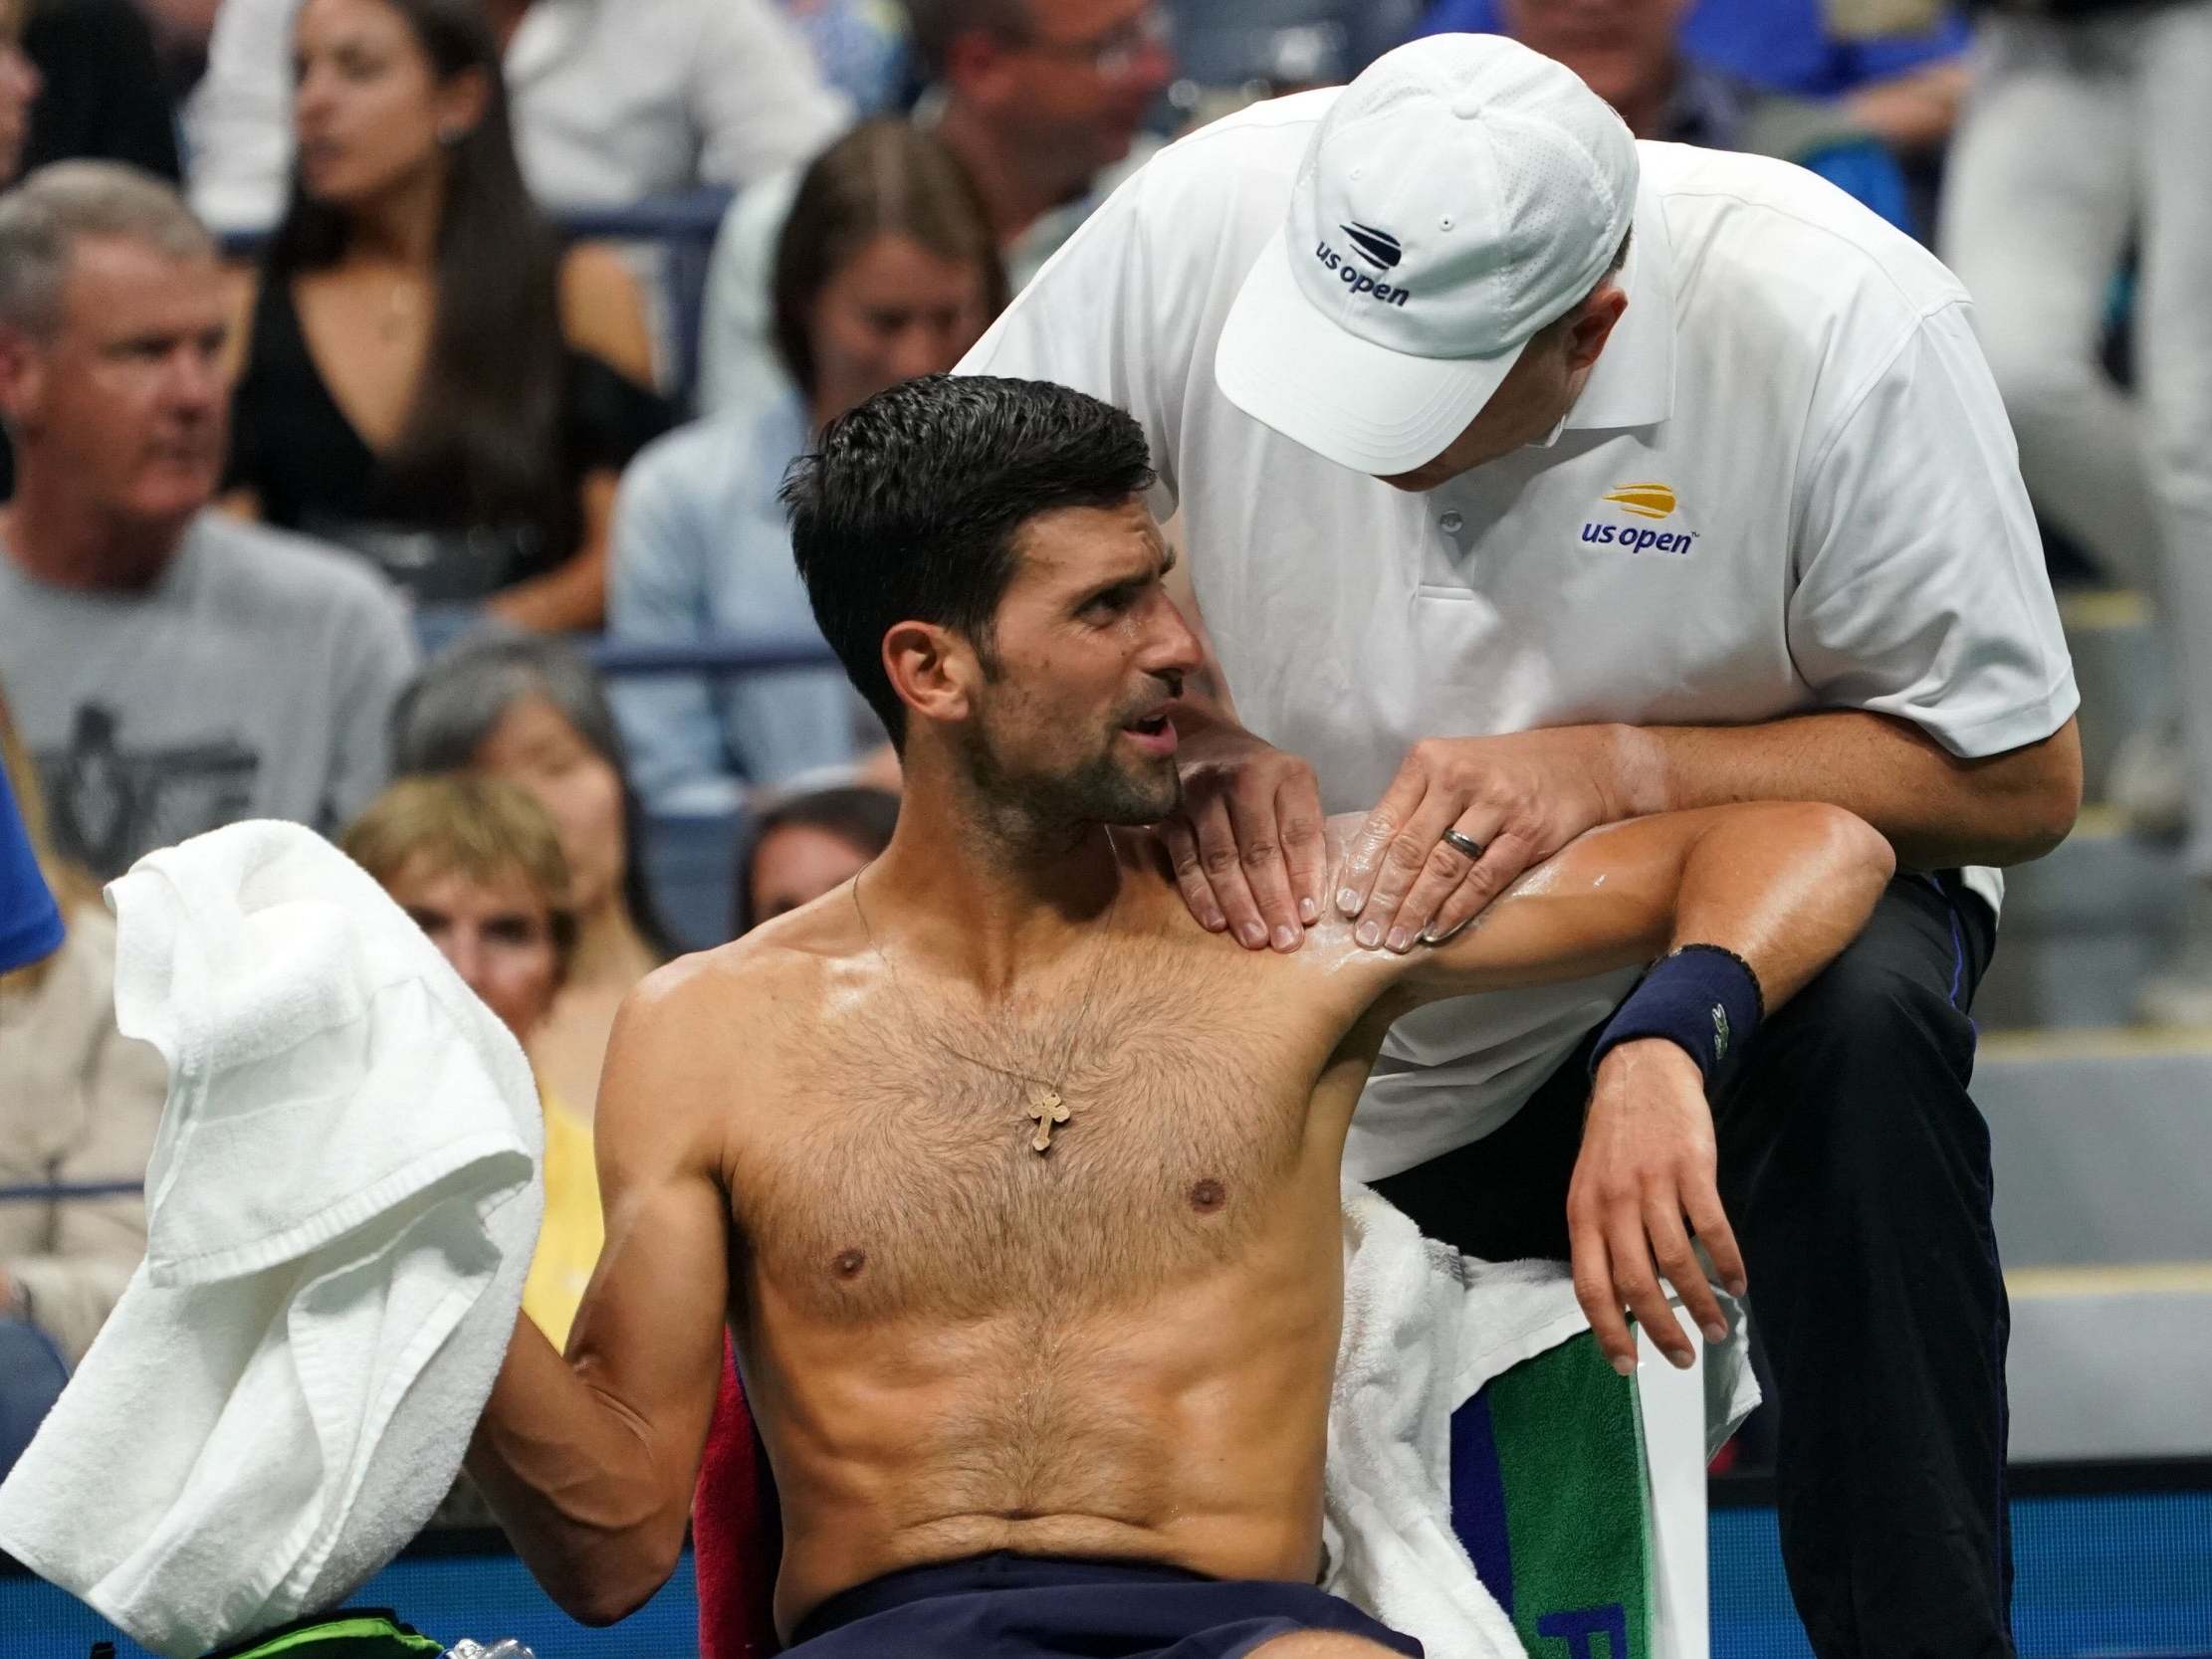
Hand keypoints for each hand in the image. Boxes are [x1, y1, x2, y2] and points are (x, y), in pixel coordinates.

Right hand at [1160, 722, 1327, 950]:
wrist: (1202, 739)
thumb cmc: (1260, 777)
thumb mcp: (1294, 789)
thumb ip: (1304, 832)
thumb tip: (1309, 899)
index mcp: (1284, 773)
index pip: (1299, 831)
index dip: (1305, 876)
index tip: (1310, 916)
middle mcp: (1241, 778)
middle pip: (1259, 849)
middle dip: (1274, 901)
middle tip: (1285, 941)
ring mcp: (1200, 794)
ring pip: (1221, 859)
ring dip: (1239, 905)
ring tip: (1254, 939)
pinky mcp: (1168, 812)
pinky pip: (1185, 861)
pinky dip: (1200, 895)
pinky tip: (1216, 922)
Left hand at [1338, 727, 1622, 950]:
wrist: (1582, 762)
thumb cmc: (1503, 771)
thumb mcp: (1452, 770)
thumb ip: (1415, 807)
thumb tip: (1370, 866)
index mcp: (1428, 761)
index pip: (1383, 823)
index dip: (1362, 869)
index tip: (1346, 907)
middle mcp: (1458, 778)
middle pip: (1409, 849)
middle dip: (1383, 899)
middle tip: (1366, 936)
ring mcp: (1496, 804)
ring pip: (1443, 868)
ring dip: (1416, 910)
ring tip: (1397, 941)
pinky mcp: (1528, 831)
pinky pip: (1484, 879)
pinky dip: (1457, 909)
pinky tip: (1437, 930)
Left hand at [1566, 1039, 1746, 1375]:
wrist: (1642, 1071)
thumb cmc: (1616, 1138)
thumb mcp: (1591, 1186)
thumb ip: (1602, 1236)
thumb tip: (1620, 1300)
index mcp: (1583, 1213)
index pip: (1590, 1285)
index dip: (1608, 1330)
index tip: (1629, 1366)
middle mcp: (1613, 1203)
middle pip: (1635, 1282)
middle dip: (1660, 1329)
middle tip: (1682, 1358)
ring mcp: (1652, 1185)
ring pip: (1675, 1261)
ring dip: (1700, 1303)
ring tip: (1716, 1329)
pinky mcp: (1690, 1168)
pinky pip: (1711, 1226)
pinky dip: (1727, 1261)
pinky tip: (1739, 1284)